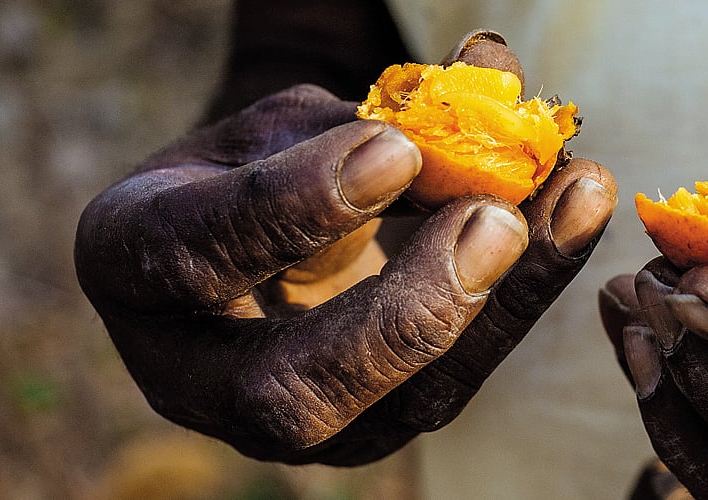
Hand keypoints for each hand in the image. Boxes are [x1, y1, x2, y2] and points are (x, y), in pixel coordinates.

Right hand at [75, 30, 616, 465]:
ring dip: (499, 304)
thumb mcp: (283, 123)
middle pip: (289, 391)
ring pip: (396, 406)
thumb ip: (366, 112)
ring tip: (574, 199)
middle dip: (402, 312)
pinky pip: (452, 382)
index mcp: (133, 263)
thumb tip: (492, 67)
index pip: (195, 253)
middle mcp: (195, 371)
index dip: (292, 206)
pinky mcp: (369, 425)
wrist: (257, 234)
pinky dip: (522, 299)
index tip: (393, 149)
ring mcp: (288, 419)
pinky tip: (572, 218)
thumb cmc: (256, 163)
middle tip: (492, 220)